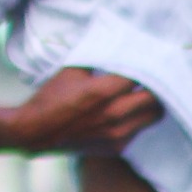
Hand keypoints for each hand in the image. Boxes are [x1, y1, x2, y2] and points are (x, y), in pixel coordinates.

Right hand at [4, 67, 163, 154]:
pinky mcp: (116, 147)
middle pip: (156, 97)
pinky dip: (138, 119)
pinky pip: (140, 129)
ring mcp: (117, 133)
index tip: (153, 58)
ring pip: (154, 115)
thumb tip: (116, 45)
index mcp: (103, 92)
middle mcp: (114, 114)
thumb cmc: (51, 99)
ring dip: (151, 104)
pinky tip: (127, 112)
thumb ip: (96, 58)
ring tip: (144, 94)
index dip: (149, 64)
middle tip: (154, 76)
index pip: (142, 74)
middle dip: (157, 85)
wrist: (35, 132)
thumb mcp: (70, 71)